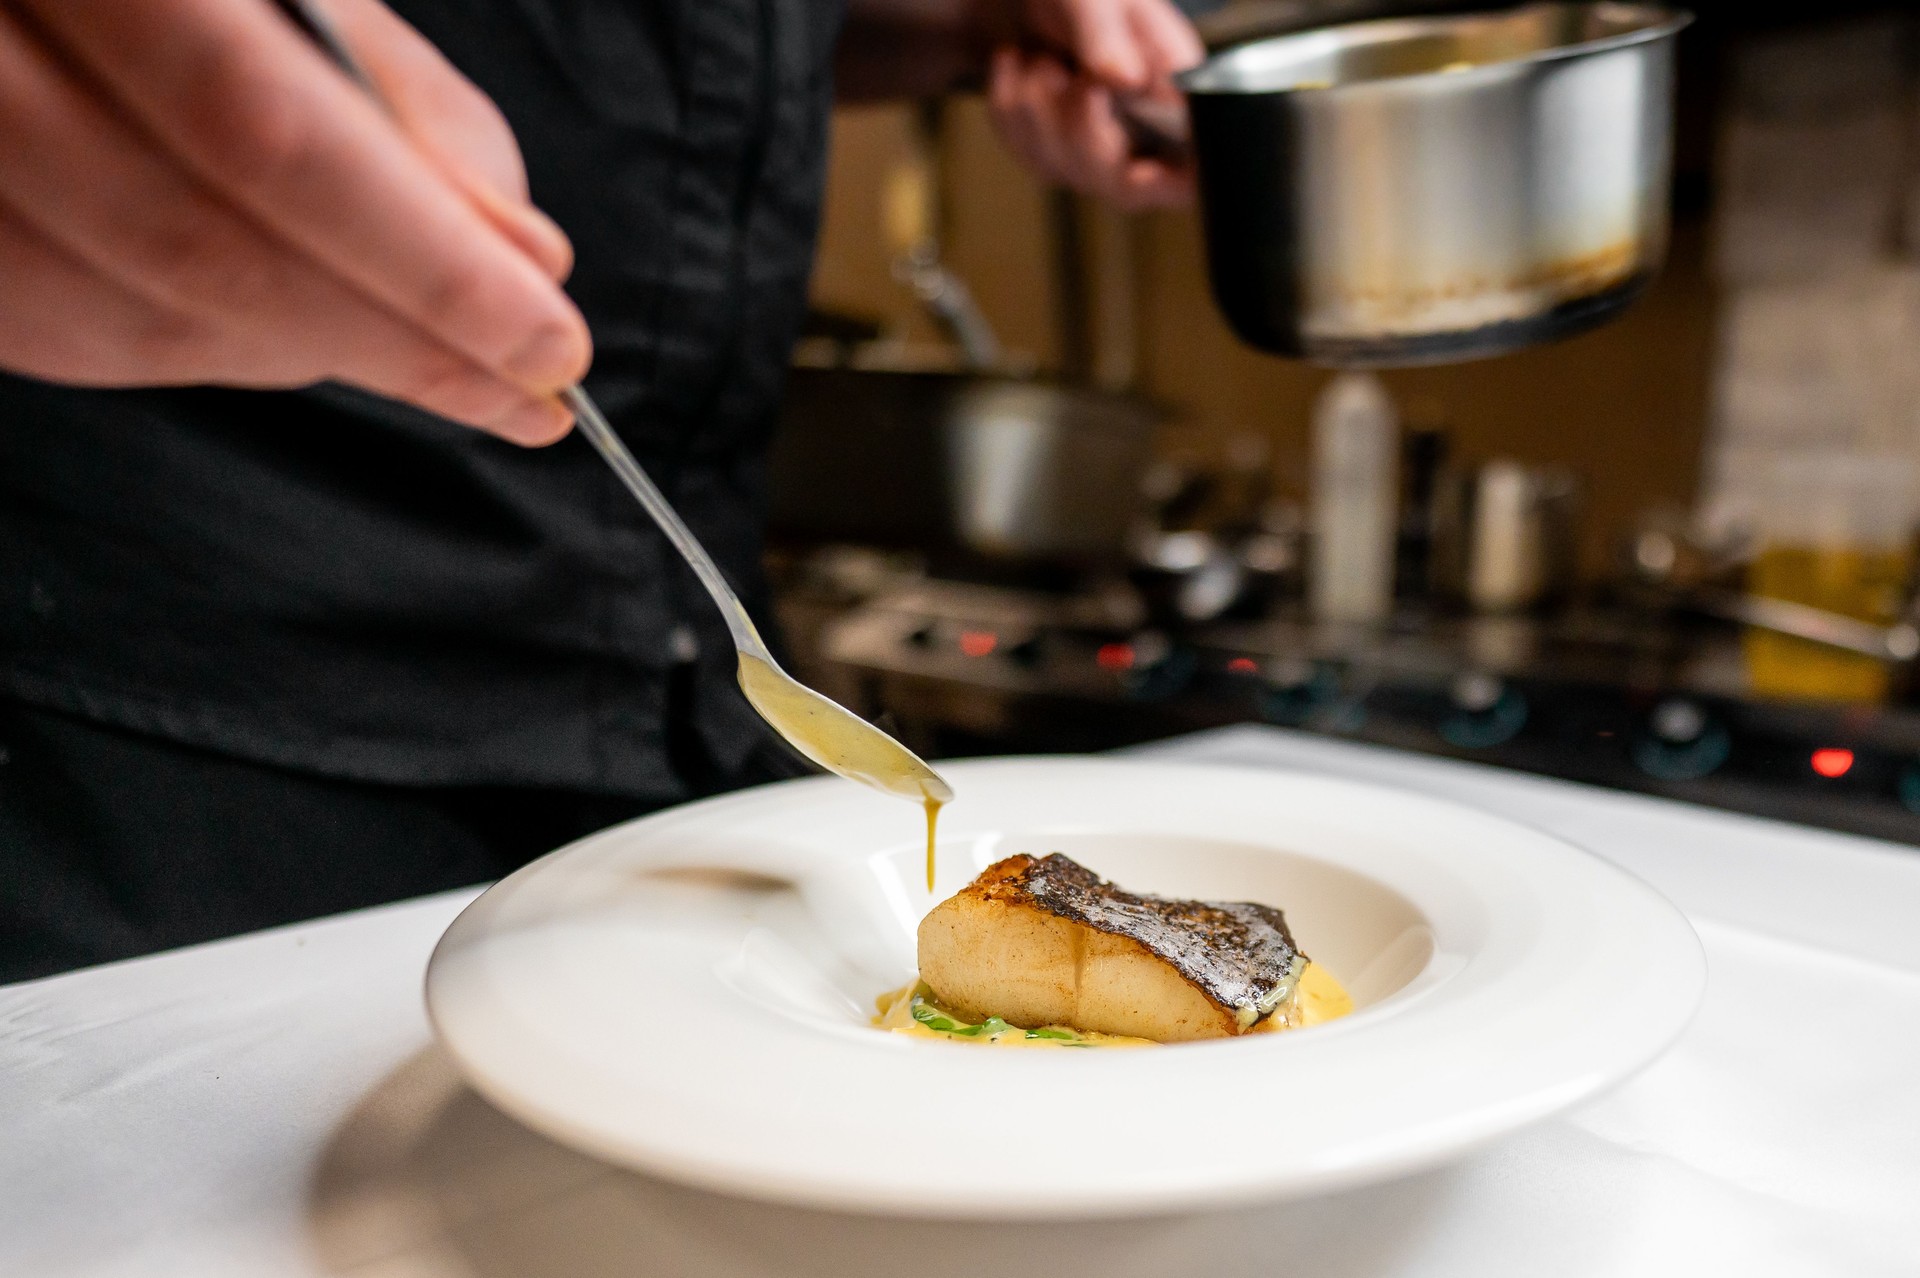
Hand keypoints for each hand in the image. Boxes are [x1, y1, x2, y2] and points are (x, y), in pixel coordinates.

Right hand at [0, 0, 589, 443]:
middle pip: (197, 249)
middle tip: (525, 392)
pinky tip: (304, 343)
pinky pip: (66, 335)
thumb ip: (398, 107)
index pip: (269, 138)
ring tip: (438, 365)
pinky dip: (212, 356)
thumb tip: (524, 261)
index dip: (424, 265)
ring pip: (127, 317)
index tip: (550, 345)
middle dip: (392, 342)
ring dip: (311, 360)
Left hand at [985, 0, 1202, 209]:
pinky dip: (1010, 103)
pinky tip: (1021, 67)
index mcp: (1175, 88)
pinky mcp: (1051, 156)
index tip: (1143, 171)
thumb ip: (1106, 32)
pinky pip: (1024, 151)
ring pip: (1065, 168)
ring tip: (1043, 56)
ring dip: (1038, 103)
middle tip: (1062, 70)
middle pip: (1123, 185)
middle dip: (1082, 127)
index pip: (1196, 162)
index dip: (1176, 181)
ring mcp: (1096, 151)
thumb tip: (1126, 79)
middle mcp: (1144, 129)